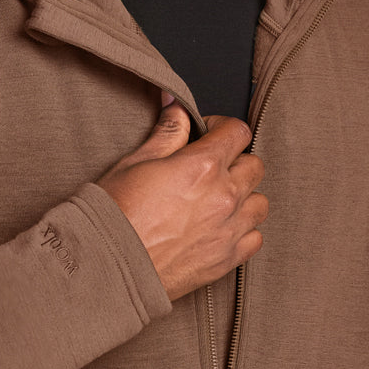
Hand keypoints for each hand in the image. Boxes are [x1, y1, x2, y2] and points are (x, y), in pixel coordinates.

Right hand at [97, 98, 267, 300]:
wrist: (108, 265)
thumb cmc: (116, 213)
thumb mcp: (136, 161)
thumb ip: (167, 132)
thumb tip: (176, 103)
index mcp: (202, 166)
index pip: (238, 132)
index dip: (222, 127)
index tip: (208, 135)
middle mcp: (223, 196)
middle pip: (254, 166)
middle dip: (236, 160)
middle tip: (212, 167)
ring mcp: (228, 230)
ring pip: (260, 203)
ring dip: (244, 196)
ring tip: (219, 199)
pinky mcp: (226, 259)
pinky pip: (255, 238)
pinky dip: (244, 230)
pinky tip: (222, 227)